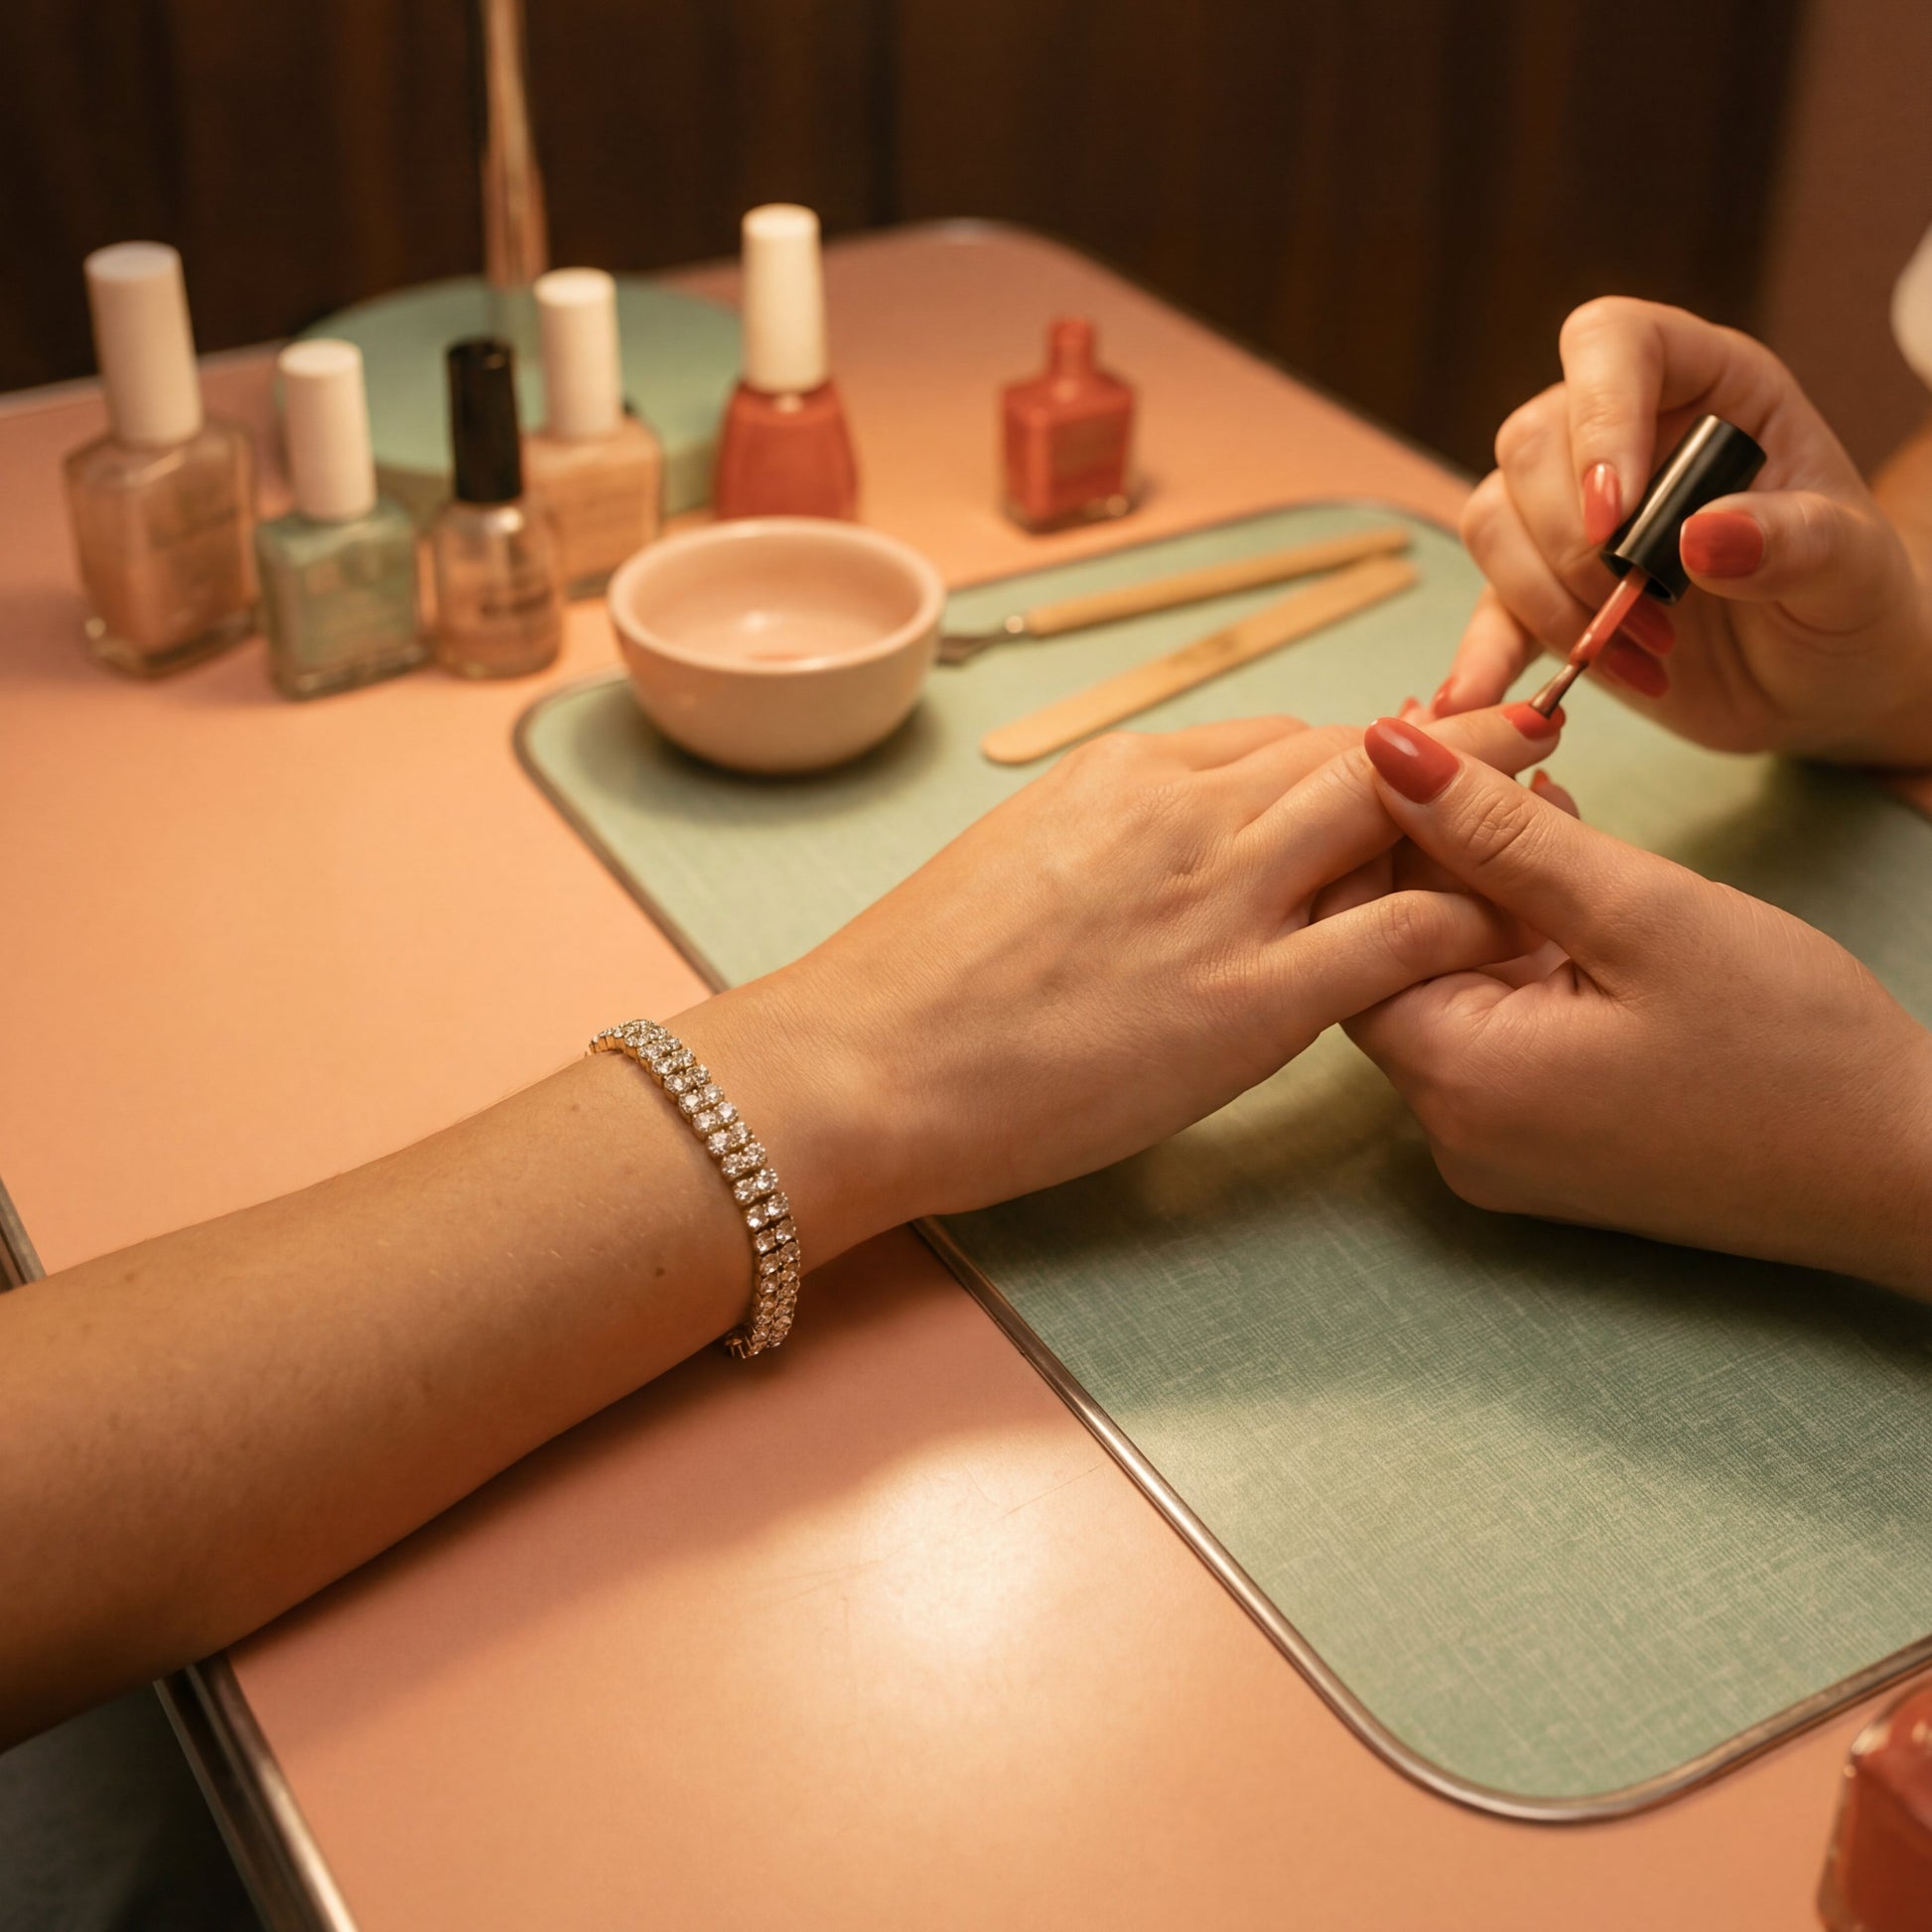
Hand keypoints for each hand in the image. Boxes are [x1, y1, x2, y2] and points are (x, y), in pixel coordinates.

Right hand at [687, 706, 1561, 1254]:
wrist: (861, 1065)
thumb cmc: (909, 985)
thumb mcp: (1010, 865)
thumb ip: (1102, 843)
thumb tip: (1153, 859)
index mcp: (1121, 771)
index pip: (1272, 739)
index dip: (1354, 750)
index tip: (1403, 763)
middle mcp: (1185, 808)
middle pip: (1351, 750)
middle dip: (1452, 737)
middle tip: (1529, 731)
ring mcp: (1224, 899)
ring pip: (1392, 812)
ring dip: (1484, 800)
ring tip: (1558, 798)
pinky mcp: (1250, 1002)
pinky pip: (1398, 935)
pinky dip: (1468, 917)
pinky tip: (1517, 925)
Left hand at [1342, 717, 1931, 1293]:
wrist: (1905, 1174)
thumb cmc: (1793, 1050)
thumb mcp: (1641, 912)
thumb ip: (1497, 833)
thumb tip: (1385, 753)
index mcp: (1458, 1081)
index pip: (1346, 939)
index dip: (1370, 834)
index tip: (1414, 742)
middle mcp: (1454, 1129)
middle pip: (1391, 961)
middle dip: (1429, 852)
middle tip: (1476, 750)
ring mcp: (1498, 1144)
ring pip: (1450, 983)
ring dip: (1482, 889)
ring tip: (1529, 787)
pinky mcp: (1545, 1140)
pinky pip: (1500, 1021)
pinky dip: (1520, 944)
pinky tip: (1561, 862)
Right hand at [1438, 298, 1931, 765]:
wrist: (1823, 682)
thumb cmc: (1849, 601)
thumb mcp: (1852, 570)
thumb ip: (1796, 541)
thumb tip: (1702, 535)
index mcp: (1706, 385)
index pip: (1612, 343)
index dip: (1599, 416)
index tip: (1618, 518)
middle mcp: (1624, 433)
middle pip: (1532, 440)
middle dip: (1576, 543)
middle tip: (1651, 613)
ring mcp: (1570, 513)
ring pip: (1492, 517)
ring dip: (1547, 600)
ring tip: (1637, 655)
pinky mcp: (1540, 592)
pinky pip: (1483, 607)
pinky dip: (1483, 656)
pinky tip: (1483, 696)